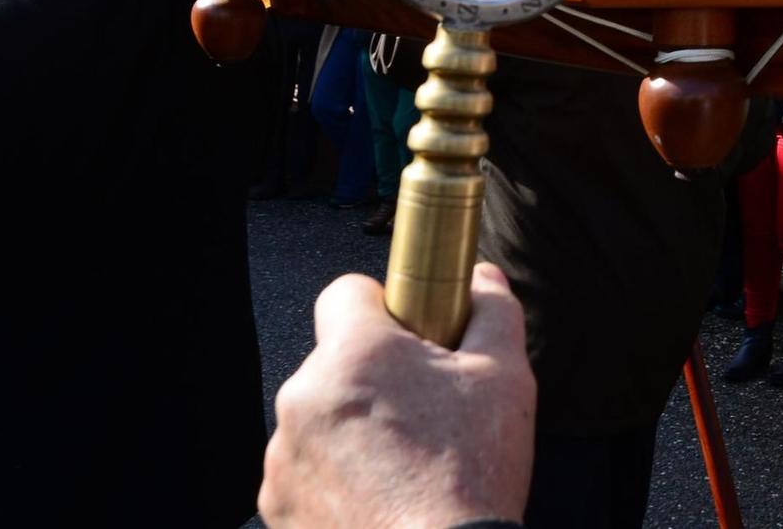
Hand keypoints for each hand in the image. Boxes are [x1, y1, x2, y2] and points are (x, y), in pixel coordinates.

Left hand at [259, 263, 535, 528]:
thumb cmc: (469, 472)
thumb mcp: (504, 375)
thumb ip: (492, 311)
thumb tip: (485, 277)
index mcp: (356, 354)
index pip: (347, 291)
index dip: (384, 306)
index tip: (413, 335)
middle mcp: (304, 398)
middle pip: (337, 362)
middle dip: (375, 377)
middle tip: (426, 409)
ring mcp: (284, 458)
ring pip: (320, 420)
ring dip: (352, 430)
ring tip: (405, 463)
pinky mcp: (278, 508)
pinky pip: (306, 473)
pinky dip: (337, 480)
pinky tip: (381, 497)